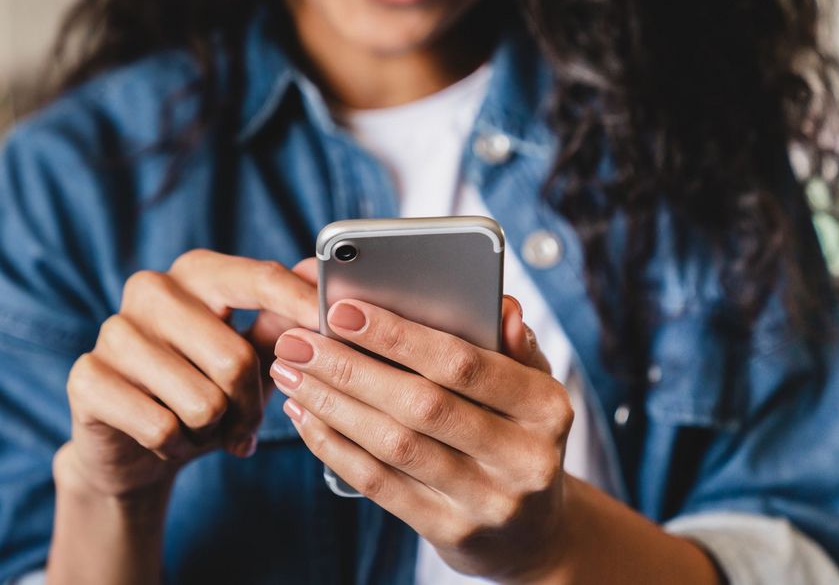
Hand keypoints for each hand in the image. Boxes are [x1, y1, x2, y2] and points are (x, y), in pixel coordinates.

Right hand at [56, 252, 320, 498]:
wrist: (134, 447)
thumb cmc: (204, 389)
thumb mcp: (252, 356)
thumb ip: (284, 321)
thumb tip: (321, 278)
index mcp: (197, 272)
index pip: (258, 279)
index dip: (300, 304)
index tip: (333, 324)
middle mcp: (151, 289)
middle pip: (235, 358)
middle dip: (250, 406)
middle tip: (244, 424)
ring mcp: (113, 330)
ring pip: (202, 401)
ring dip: (212, 430)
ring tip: (200, 427)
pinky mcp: (86, 377)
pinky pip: (161, 427)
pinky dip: (176, 446)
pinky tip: (167, 439)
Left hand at [270, 296, 574, 581]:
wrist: (533, 533)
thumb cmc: (519, 436)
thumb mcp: (532, 389)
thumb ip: (513, 345)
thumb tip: (501, 306)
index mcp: (547, 408)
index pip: (465, 364)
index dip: (399, 336)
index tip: (342, 310)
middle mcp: (524, 458)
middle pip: (421, 405)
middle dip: (350, 368)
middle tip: (298, 341)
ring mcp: (488, 501)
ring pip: (395, 445)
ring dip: (332, 405)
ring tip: (291, 373)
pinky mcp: (451, 532)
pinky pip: (380, 484)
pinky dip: (335, 447)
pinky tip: (306, 417)